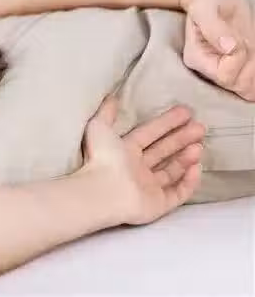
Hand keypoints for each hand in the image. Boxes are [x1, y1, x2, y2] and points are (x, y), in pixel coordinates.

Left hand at [81, 97, 203, 225]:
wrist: (103, 192)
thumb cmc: (102, 158)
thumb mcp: (100, 128)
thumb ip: (106, 112)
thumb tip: (111, 97)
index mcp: (124, 151)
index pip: (149, 134)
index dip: (167, 122)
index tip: (186, 111)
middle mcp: (136, 169)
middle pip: (163, 151)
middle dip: (182, 138)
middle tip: (200, 128)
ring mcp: (147, 188)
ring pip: (171, 171)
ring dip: (186, 158)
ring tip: (199, 146)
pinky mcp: (158, 205)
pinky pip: (178, 192)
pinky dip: (189, 181)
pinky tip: (197, 167)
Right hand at [182, 0, 254, 100]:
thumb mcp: (206, 8)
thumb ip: (213, 27)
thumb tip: (228, 47)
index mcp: (197, 58)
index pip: (225, 75)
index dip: (239, 57)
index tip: (238, 38)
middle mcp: (209, 70)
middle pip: (240, 86)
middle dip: (253, 64)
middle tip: (247, 40)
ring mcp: (222, 71)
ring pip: (249, 87)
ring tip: (250, 43)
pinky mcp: (235, 69)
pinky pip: (253, 83)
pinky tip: (253, 49)